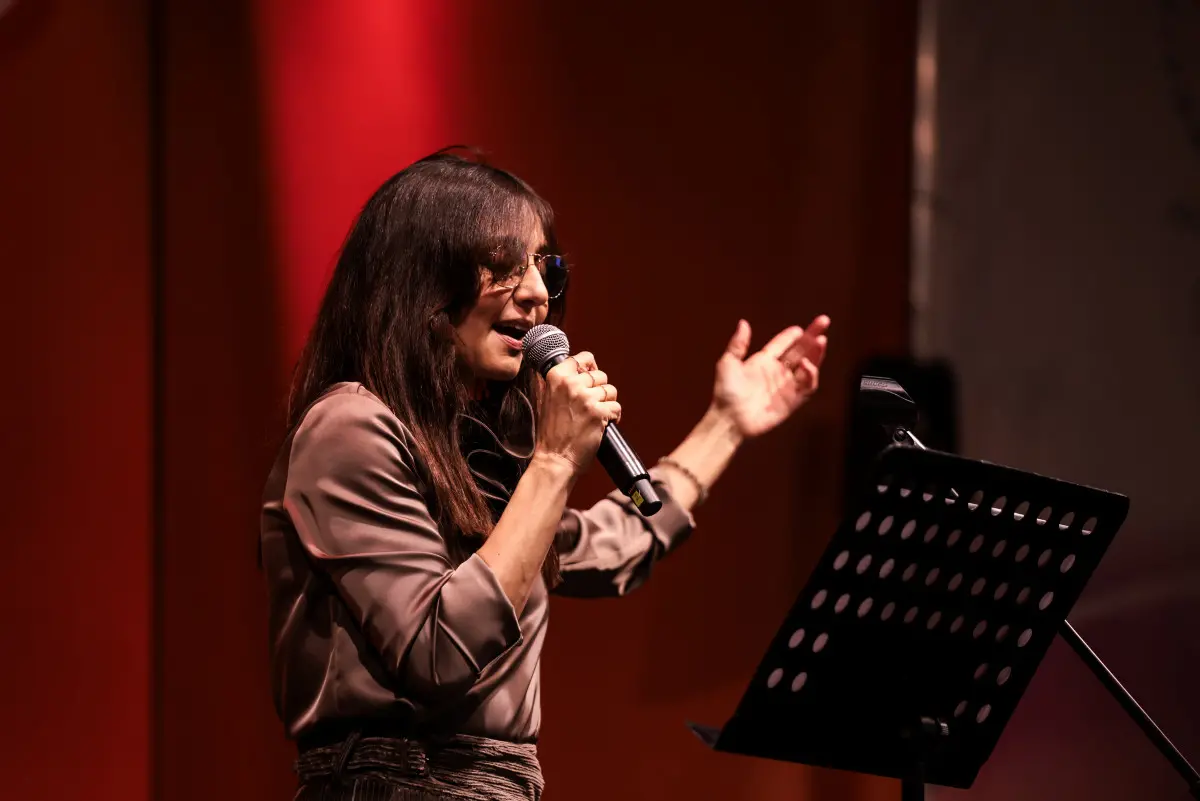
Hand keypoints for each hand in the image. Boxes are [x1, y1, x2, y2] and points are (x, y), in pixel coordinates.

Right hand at [533, 351, 620, 473]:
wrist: (554, 459)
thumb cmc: (551, 433)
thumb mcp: (548, 398)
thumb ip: (562, 382)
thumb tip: (579, 367)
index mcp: (556, 376)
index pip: (584, 357)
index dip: (591, 368)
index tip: (590, 379)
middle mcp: (571, 384)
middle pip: (600, 375)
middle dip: (600, 390)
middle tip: (590, 407)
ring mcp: (586, 398)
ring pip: (611, 390)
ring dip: (607, 404)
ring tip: (595, 416)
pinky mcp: (599, 413)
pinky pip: (616, 407)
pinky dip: (614, 417)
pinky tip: (602, 425)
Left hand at [710, 315, 829, 439]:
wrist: (729, 419)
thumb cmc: (725, 392)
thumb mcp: (727, 363)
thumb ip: (738, 344)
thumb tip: (743, 322)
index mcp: (763, 361)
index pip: (782, 345)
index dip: (791, 335)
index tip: (799, 328)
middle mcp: (777, 372)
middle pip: (800, 350)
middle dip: (812, 336)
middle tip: (824, 321)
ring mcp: (786, 386)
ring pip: (808, 366)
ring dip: (816, 353)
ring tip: (821, 340)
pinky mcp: (792, 401)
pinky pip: (807, 387)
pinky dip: (811, 375)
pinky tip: (807, 364)